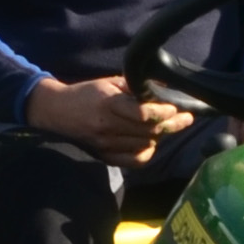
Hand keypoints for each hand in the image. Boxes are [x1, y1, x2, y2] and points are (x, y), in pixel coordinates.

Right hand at [24, 72, 187, 164]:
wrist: (57, 112)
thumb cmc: (86, 93)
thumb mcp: (110, 83)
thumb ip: (136, 86)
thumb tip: (165, 86)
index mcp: (108, 104)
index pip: (143, 114)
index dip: (164, 112)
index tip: (176, 107)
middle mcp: (108, 126)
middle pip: (149, 131)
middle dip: (172, 124)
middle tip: (186, 118)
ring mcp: (106, 144)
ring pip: (145, 144)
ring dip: (160, 136)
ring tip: (167, 126)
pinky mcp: (105, 156)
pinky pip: (135, 160)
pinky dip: (147, 152)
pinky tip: (150, 142)